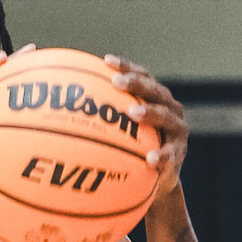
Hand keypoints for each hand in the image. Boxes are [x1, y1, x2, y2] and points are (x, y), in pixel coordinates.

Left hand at [103, 55, 188, 208]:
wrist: (158, 180)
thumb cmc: (133, 150)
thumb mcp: (119, 131)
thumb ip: (100, 118)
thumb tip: (61, 108)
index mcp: (154, 97)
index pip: (141, 75)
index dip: (125, 66)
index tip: (106, 61)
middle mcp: (169, 107)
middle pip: (154, 89)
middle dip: (136, 84)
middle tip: (117, 82)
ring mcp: (177, 128)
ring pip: (165, 116)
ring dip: (150, 113)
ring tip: (134, 113)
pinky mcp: (179, 152)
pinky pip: (171, 153)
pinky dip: (161, 155)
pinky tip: (150, 159)